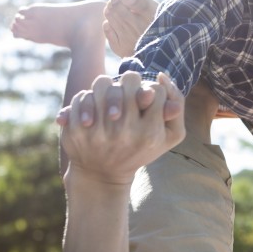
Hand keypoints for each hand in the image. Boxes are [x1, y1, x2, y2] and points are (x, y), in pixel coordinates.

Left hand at [61, 71, 185, 184]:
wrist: (103, 175)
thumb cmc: (141, 150)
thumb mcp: (169, 136)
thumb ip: (176, 106)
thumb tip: (161, 77)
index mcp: (150, 133)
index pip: (155, 90)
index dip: (152, 91)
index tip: (148, 101)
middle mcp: (125, 132)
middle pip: (129, 81)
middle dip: (130, 84)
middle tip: (128, 93)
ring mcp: (98, 131)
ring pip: (104, 83)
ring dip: (108, 88)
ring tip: (109, 98)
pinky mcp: (76, 130)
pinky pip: (82, 96)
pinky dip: (86, 99)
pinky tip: (92, 109)